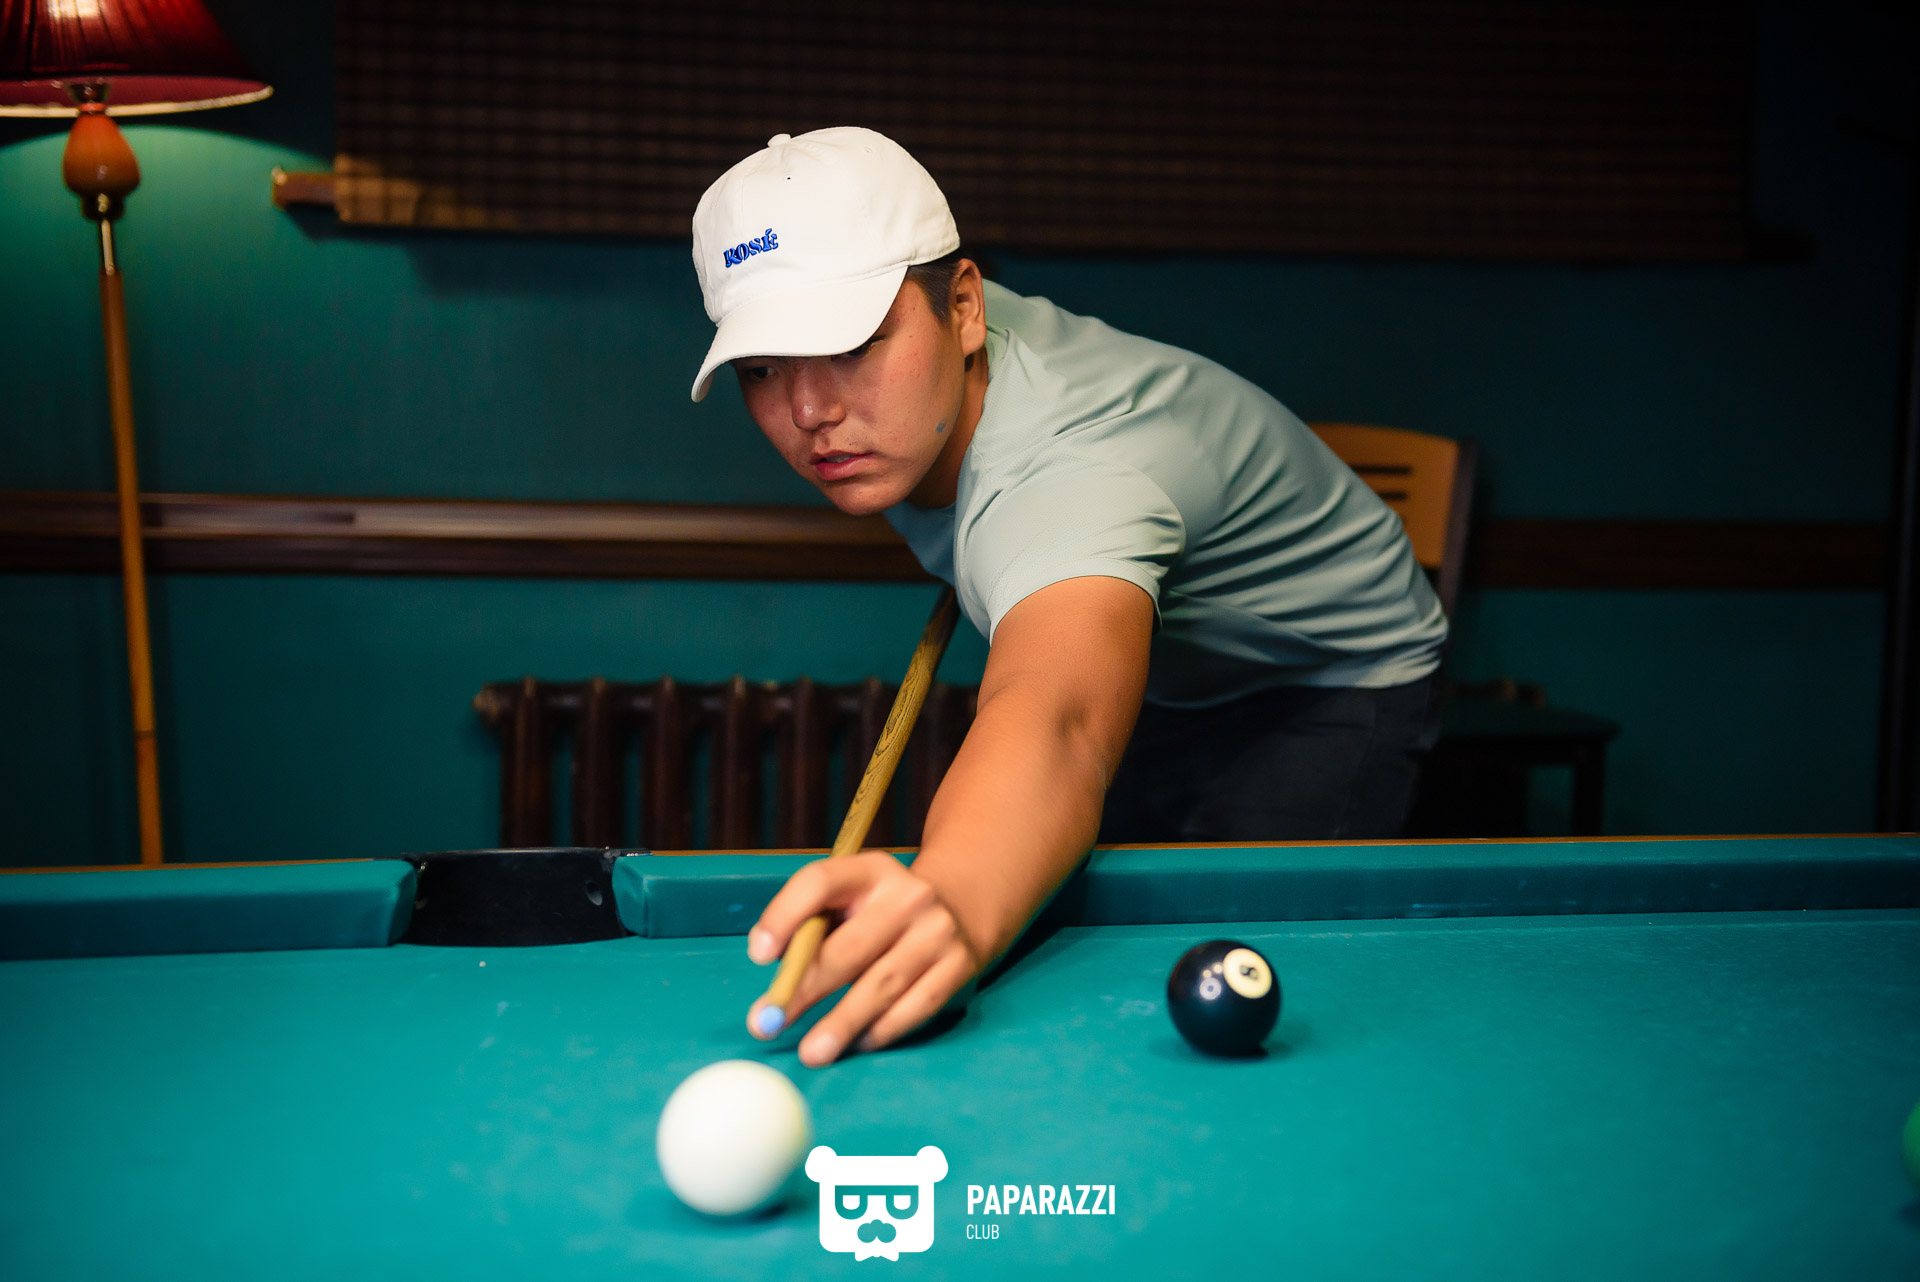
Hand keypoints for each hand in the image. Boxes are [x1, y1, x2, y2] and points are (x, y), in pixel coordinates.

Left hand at [746, 850, 982, 1066]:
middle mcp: (908, 896)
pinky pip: (916, 1006)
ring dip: (842, 1023)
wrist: (959, 907)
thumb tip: (771, 968)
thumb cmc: (880, 913)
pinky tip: (859, 1043)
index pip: (820, 882)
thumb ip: (811, 925)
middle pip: (849, 948)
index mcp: (870, 871)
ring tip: (812, 1053)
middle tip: (770, 1023)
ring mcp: (938, 931)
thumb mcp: (849, 901)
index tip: (758, 956)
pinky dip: (884, 1030)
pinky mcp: (959, 965)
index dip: (784, 916)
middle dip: (805, 991)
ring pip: (882, 985)